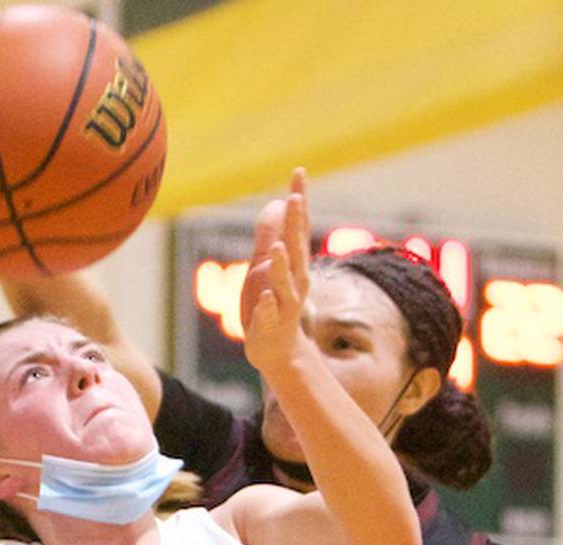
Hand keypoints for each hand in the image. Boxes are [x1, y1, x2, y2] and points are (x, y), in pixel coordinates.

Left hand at [239, 168, 311, 331]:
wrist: (278, 353)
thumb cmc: (272, 305)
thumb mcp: (268, 266)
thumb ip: (271, 236)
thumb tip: (277, 203)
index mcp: (293, 265)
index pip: (297, 228)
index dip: (298, 201)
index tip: (298, 173)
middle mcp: (294, 282)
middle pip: (296, 249)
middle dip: (296, 225)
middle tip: (295, 198)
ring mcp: (284, 305)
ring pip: (284, 283)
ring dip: (282, 265)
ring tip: (278, 248)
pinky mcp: (271, 327)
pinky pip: (270, 316)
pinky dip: (268, 307)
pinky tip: (263, 298)